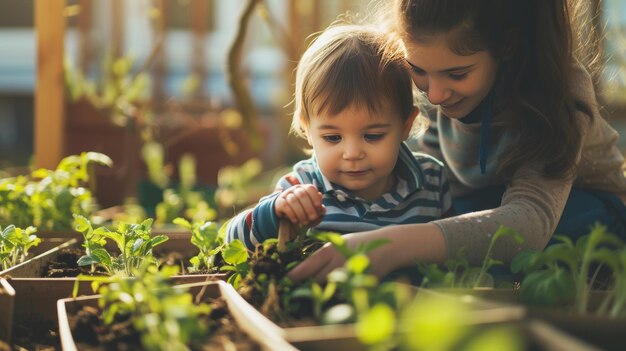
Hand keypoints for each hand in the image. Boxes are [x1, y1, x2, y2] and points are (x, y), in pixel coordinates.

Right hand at [275, 184, 325, 225]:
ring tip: (304, 222)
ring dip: (301, 213)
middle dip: (309, 208)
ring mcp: (286, 195)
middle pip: (302, 194)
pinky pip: (285, 206)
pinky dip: (292, 214)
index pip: (310, 188)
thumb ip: (318, 209)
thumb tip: (322, 209)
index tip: (318, 207)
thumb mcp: (312, 211)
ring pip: (293, 200)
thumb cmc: (303, 212)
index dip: (315, 197)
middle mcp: (295, 189)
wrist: (286, 216)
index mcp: (305, 188)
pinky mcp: (279, 202)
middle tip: (313, 218)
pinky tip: (295, 220)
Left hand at [287, 223, 446, 282]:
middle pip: (315, 280)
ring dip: (323, 290)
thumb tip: (302, 267)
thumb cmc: (359, 243)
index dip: (295, 276)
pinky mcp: (358, 283)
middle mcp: (336, 262)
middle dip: (308, 285)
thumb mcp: (338, 243)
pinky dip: (339, 293)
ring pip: (328, 288)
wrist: (387, 246)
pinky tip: (339, 289)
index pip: (307, 267)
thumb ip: (323, 255)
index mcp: (329, 250)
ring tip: (321, 288)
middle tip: (300, 289)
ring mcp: (348, 273)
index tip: (286, 281)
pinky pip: (343, 293)